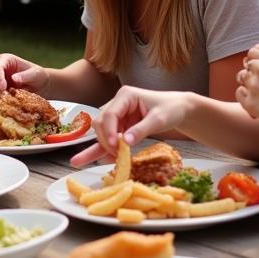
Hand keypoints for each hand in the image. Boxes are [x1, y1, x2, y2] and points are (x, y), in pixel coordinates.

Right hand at [0, 53, 48, 102]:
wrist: (40, 86)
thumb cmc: (38, 76)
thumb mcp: (35, 74)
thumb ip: (25, 75)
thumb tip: (13, 78)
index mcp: (7, 60)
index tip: (4, 87)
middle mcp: (0, 68)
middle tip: (6, 96)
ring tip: (9, 101)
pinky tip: (7, 104)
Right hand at [69, 86, 193, 167]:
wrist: (178, 109)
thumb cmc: (171, 109)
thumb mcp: (159, 119)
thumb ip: (141, 130)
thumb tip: (125, 143)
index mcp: (125, 96)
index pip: (110, 114)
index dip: (109, 131)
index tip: (116, 146)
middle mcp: (117, 104)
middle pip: (101, 123)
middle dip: (106, 141)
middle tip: (117, 156)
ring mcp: (117, 116)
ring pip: (101, 132)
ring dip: (99, 147)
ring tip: (80, 162)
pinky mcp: (120, 126)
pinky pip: (108, 139)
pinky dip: (103, 149)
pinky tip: (89, 160)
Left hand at [235, 44, 258, 128]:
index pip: (256, 49)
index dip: (257, 56)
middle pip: (248, 62)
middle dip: (252, 69)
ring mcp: (254, 84)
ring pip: (241, 76)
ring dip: (248, 81)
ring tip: (258, 89)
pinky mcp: (250, 101)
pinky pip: (239, 93)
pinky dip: (244, 95)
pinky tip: (254, 99)